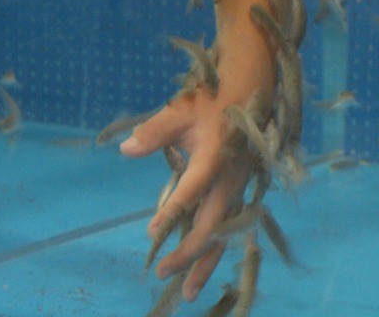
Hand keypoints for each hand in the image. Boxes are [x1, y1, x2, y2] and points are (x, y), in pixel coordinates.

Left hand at [120, 87, 254, 300]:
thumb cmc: (212, 98)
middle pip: (211, 224)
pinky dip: (217, 249)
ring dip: (206, 262)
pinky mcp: (242, 190)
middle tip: (161, 273)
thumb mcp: (181, 108)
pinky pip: (230, 225)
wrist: (253, 86)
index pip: (191, 191)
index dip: (172, 213)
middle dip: (188, 253)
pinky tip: (204, 268)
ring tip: (188, 293)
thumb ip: (155, 132)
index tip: (151, 234)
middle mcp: (231, 178)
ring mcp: (239, 186)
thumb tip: (126, 149)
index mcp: (216, 157)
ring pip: (224, 232)